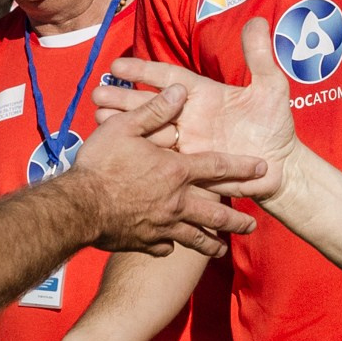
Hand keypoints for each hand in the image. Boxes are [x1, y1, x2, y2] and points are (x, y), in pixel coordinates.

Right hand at [65, 84, 264, 256]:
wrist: (78, 208)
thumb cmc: (100, 164)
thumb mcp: (125, 128)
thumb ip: (155, 110)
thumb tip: (179, 90)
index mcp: (176, 172)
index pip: (217, 167)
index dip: (242, 166)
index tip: (263, 169)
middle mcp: (176, 202)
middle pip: (214, 214)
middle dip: (235, 220)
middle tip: (252, 226)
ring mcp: (161, 226)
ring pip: (194, 237)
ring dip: (210, 243)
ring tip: (221, 249)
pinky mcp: (144, 242)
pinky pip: (163, 247)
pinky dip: (169, 246)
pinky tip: (170, 248)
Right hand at [99, 20, 298, 198]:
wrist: (280, 168)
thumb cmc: (275, 126)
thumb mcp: (271, 89)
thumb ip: (260, 57)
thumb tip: (259, 20)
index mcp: (203, 95)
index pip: (168, 78)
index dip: (144, 71)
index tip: (118, 65)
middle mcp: (190, 117)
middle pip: (151, 105)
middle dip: (122, 98)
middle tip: (96, 93)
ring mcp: (187, 142)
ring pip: (149, 132)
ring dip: (123, 126)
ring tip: (98, 120)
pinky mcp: (188, 166)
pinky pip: (160, 160)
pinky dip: (139, 155)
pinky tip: (118, 152)